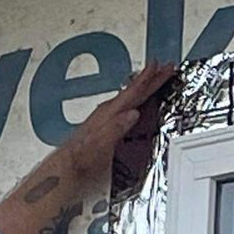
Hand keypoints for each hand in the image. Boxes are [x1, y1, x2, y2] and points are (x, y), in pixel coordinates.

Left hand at [65, 61, 180, 182]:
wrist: (68, 168)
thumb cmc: (81, 159)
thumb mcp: (101, 145)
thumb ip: (116, 128)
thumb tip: (134, 113)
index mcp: (109, 114)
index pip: (132, 92)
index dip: (147, 79)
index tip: (158, 66)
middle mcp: (108, 113)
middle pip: (134, 92)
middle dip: (151, 79)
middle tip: (165, 67)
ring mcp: (108, 119)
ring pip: (131, 98)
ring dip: (145, 89)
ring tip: (155, 81)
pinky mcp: (108, 127)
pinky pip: (127, 109)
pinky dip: (137, 103)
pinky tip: (140, 105)